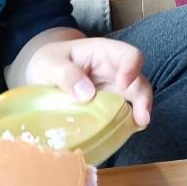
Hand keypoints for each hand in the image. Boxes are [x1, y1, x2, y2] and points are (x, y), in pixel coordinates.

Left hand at [21, 36, 152, 126]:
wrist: (43, 74)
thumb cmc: (48, 62)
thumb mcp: (50, 64)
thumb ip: (66, 74)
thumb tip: (87, 94)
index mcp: (103, 53)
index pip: (128, 55)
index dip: (132, 67)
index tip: (124, 83)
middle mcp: (115, 71)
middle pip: (138, 80)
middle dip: (143, 98)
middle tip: (141, 118)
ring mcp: (114, 90)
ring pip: (136, 99)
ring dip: (140, 112)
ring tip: (138, 126)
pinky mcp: (110, 107)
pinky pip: (124, 114)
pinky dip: (127, 123)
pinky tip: (125, 132)